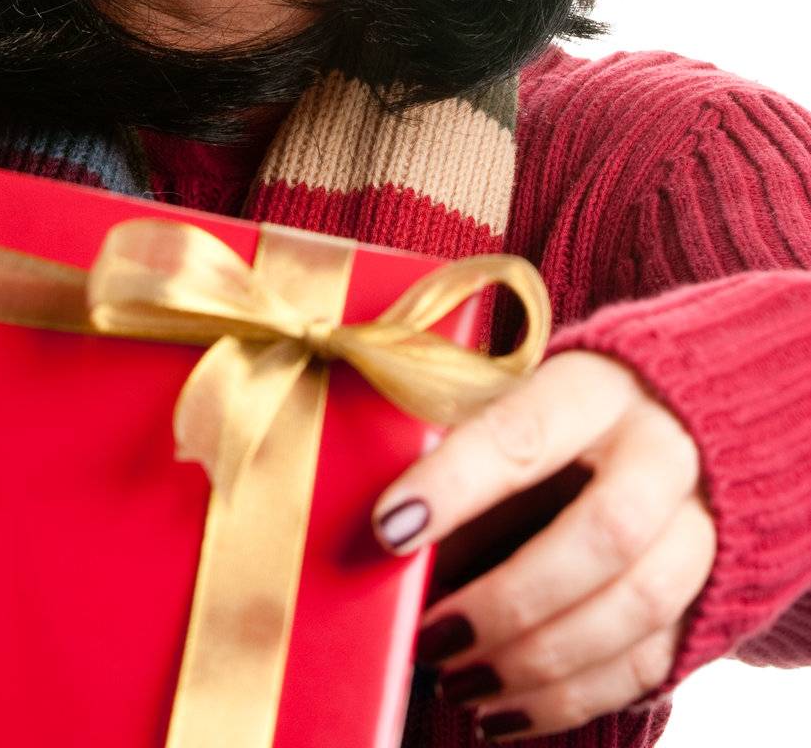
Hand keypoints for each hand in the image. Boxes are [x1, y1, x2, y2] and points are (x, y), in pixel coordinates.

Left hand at [370, 350, 717, 739]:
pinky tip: (501, 709)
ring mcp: (698, 524)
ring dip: (538, 660)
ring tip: (456, 682)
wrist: (671, 421)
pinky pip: (648, 661)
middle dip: (511, 598)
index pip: (524, 432)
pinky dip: (568, 698)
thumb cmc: (553, 418)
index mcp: (597, 386)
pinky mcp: (704, 592)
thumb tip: (397, 542)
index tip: (391, 527)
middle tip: (432, 636)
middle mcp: (662, 450)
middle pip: (608, 532)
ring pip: (638, 605)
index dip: (457, 482)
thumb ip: (459, 461)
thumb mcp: (506, 407)